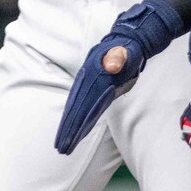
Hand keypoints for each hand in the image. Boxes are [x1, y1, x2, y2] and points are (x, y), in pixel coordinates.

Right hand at [55, 0, 182, 152]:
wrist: (127, 41)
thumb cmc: (129, 48)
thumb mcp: (127, 51)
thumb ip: (119, 56)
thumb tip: (112, 65)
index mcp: (93, 76)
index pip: (81, 104)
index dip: (74, 123)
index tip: (69, 138)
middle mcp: (86, 82)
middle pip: (74, 110)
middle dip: (67, 130)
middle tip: (61, 149)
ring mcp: (88, 85)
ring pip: (76, 110)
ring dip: (70, 128)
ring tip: (64, 145)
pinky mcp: (94, 89)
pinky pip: (83, 107)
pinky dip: (78, 120)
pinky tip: (77, 131)